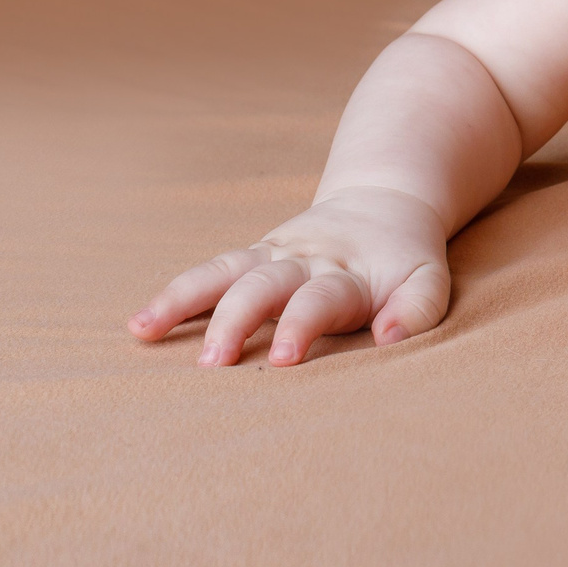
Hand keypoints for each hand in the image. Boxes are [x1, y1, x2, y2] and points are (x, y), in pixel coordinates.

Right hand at [126, 185, 451, 366]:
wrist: (385, 203)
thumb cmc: (405, 259)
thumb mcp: (428, 279)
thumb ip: (418, 308)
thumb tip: (390, 339)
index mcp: (348, 272)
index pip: (321, 298)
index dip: (302, 324)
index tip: (282, 358)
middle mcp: (303, 260)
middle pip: (263, 285)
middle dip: (236, 320)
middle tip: (213, 363)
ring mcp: (272, 257)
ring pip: (223, 272)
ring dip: (184, 300)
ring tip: (145, 330)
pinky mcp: (251, 259)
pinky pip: (208, 274)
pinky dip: (174, 297)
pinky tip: (139, 324)